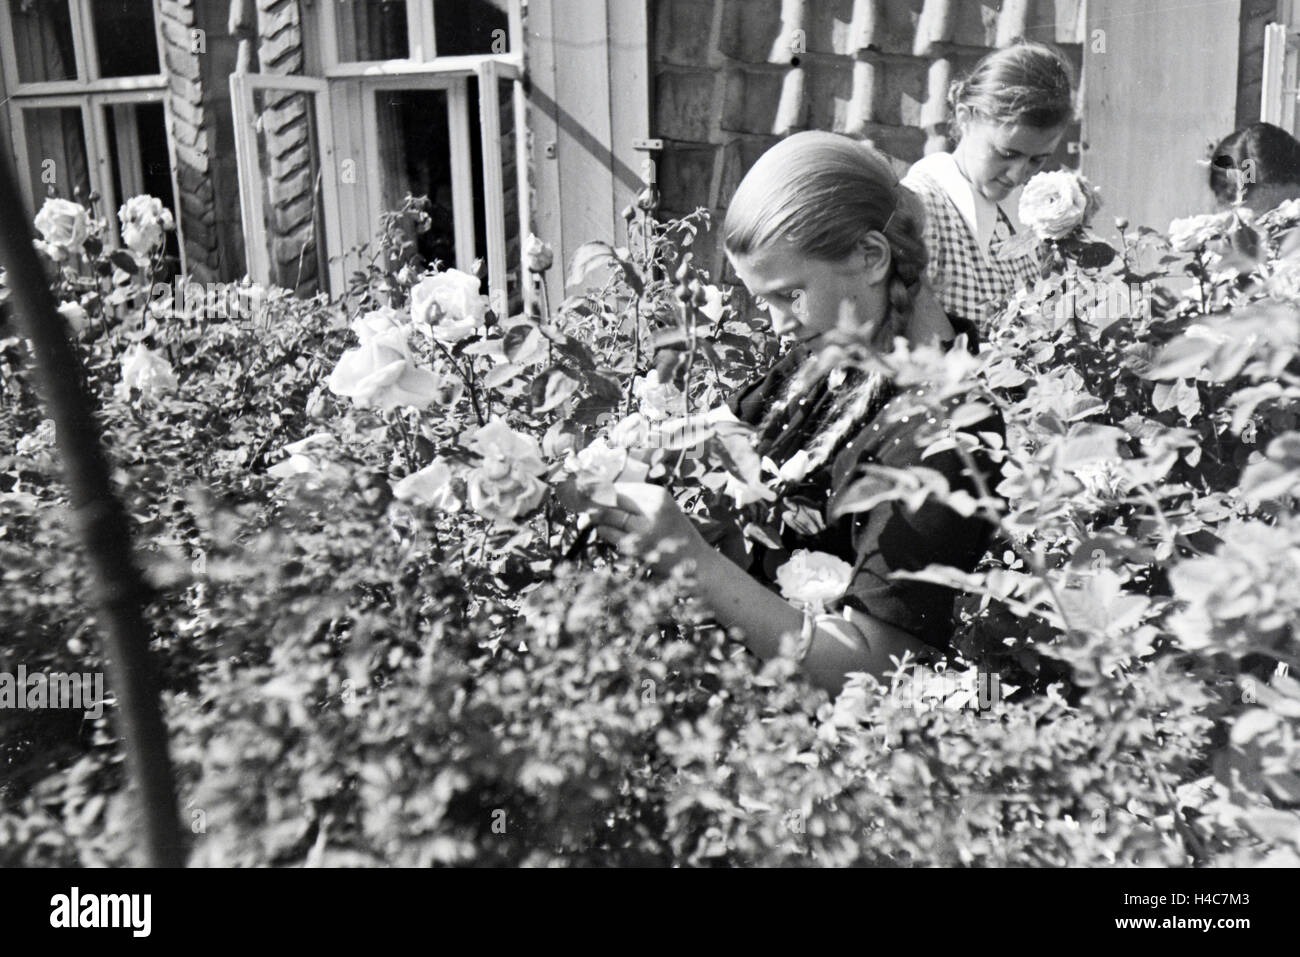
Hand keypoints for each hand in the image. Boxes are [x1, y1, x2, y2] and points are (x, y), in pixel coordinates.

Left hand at [586, 481, 707, 574]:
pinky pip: (610, 535)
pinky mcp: (638, 547)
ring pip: (606, 516)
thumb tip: (597, 493)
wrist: (697, 562)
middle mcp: (651, 508)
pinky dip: (603, 532)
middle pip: (610, 499)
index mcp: (657, 495)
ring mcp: (644, 529)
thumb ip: (634, 500)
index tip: (583, 490)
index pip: (618, 486)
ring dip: (594, 519)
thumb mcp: (661, 509)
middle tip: (580, 505)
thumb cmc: (675, 533)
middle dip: (591, 502)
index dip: (597, 488)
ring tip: (590, 520)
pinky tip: (604, 532)